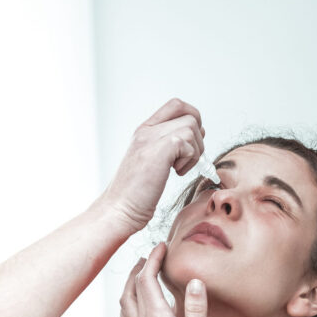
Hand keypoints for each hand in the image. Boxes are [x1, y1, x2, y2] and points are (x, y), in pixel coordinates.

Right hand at [96, 98, 206, 234]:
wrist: (118, 210)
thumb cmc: (135, 195)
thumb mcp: (150, 162)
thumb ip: (166, 146)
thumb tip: (195, 136)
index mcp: (144, 131)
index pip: (175, 105)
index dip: (192, 118)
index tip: (190, 143)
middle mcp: (146, 131)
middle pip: (188, 114)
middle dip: (198, 135)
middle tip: (188, 156)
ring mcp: (150, 139)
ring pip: (192, 127)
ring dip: (194, 151)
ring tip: (178, 169)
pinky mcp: (159, 151)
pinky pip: (188, 143)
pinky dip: (189, 160)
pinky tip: (176, 173)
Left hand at [118, 242, 211, 316]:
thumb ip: (196, 310)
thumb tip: (195, 282)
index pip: (147, 279)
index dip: (153, 259)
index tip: (162, 246)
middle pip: (133, 285)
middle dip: (142, 265)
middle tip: (153, 253)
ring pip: (125, 299)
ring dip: (130, 281)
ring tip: (140, 270)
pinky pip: (124, 316)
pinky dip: (126, 301)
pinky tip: (132, 302)